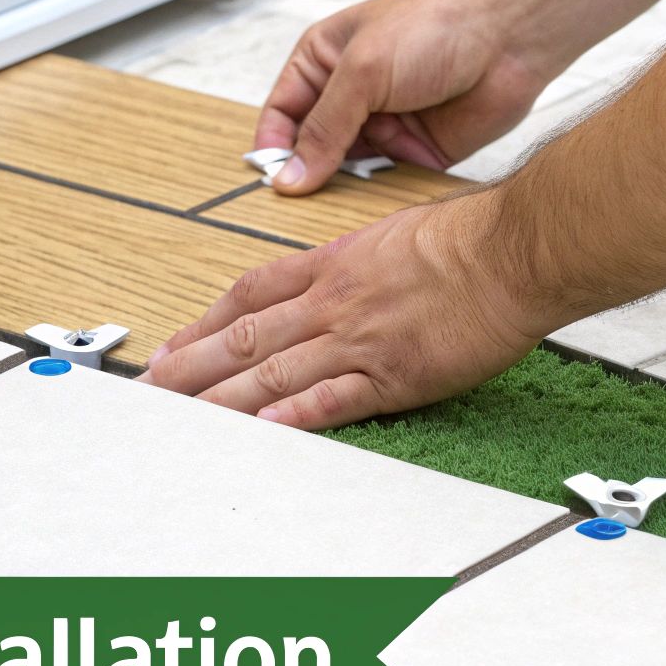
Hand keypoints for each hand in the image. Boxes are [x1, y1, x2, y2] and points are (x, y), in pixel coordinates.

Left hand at [137, 192, 551, 428]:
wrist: (516, 249)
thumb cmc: (470, 238)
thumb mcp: (393, 235)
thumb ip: (356, 261)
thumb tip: (334, 274)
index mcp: (333, 265)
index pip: (249, 294)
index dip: (204, 324)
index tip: (174, 347)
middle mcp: (334, 302)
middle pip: (245, 337)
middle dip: (190, 368)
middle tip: (149, 393)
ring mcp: (361, 340)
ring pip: (275, 372)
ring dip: (222, 399)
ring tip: (180, 421)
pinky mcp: (395, 375)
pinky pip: (335, 399)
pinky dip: (295, 416)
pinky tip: (261, 431)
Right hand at [256, 0, 559, 194]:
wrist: (511, 35)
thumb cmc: (437, 26)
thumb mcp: (364, 70)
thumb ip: (325, 126)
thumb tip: (290, 176)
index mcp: (325, 60)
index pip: (282, 112)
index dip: (273, 147)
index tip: (270, 181)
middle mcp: (351, 94)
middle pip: (311, 147)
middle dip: (304, 175)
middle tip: (296, 209)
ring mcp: (384, 123)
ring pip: (346, 170)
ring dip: (340, 190)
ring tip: (330, 213)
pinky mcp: (416, 150)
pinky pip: (386, 182)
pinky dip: (377, 198)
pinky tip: (369, 212)